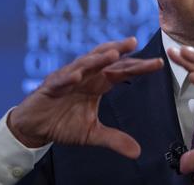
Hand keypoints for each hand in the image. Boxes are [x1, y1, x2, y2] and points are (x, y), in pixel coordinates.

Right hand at [7, 37, 162, 158]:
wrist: (34, 128)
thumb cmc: (63, 123)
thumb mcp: (92, 133)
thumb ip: (114, 139)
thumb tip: (137, 152)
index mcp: (98, 83)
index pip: (122, 72)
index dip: (139, 67)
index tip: (159, 63)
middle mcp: (85, 76)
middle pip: (105, 60)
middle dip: (119, 50)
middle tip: (134, 42)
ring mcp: (67, 78)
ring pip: (84, 64)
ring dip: (97, 59)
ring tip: (112, 54)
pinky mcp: (50, 87)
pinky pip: (60, 80)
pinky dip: (68, 77)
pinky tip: (77, 76)